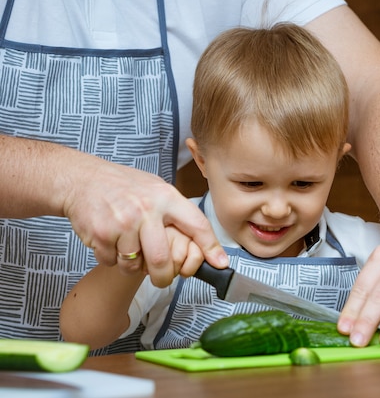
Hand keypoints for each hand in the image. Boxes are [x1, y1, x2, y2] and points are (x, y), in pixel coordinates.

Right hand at [63, 158, 227, 286]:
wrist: (82, 179)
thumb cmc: (123, 186)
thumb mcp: (156, 189)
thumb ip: (177, 213)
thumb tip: (203, 244)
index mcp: (166, 197)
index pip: (197, 225)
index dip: (211, 247)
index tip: (219, 264)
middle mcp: (146, 210)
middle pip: (162, 260)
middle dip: (164, 277)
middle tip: (163, 279)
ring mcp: (122, 223)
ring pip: (134, 265)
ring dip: (133, 266)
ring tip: (128, 247)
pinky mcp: (100, 234)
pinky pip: (112, 262)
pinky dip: (112, 259)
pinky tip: (110, 241)